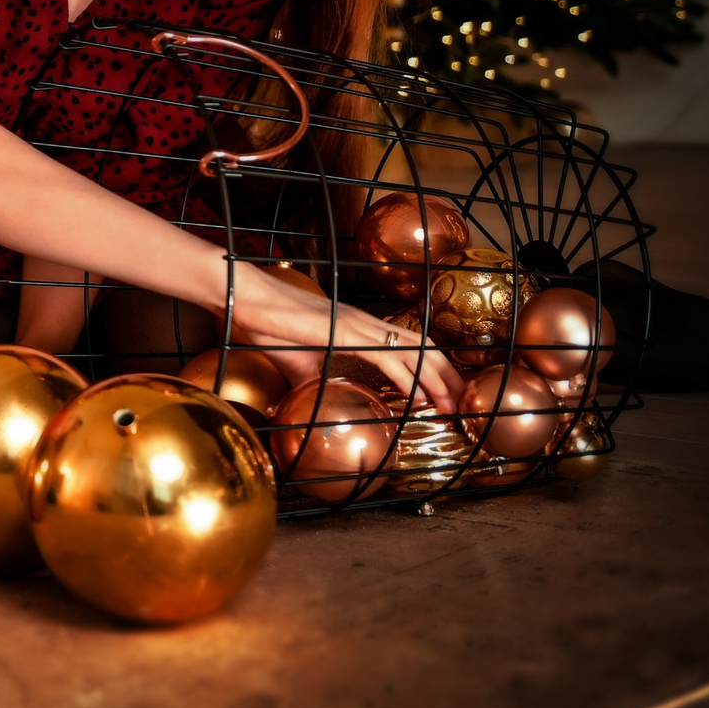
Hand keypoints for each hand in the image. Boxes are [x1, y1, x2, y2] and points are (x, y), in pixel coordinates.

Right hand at [226, 263, 465, 411]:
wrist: (247, 302)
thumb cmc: (268, 329)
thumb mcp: (300, 365)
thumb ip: (319, 381)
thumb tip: (323, 404)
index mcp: (359, 327)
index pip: (408, 347)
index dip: (432, 370)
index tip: (443, 396)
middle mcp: (367, 323)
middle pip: (424, 347)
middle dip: (447, 377)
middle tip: (461, 404)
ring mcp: (360, 326)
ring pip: (414, 352)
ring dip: (438, 380)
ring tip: (451, 405)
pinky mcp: (348, 333)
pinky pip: (388, 358)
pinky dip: (409, 380)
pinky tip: (421, 399)